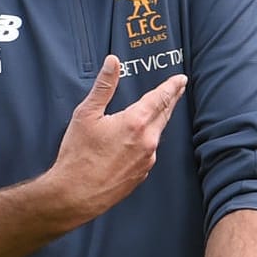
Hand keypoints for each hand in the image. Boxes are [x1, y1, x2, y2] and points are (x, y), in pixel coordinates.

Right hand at [45, 57, 187, 223]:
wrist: (75, 194)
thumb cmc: (78, 155)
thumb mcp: (86, 114)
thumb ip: (104, 86)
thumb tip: (113, 62)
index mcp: (136, 122)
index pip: (161, 98)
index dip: (172, 86)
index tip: (181, 79)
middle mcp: (148, 141)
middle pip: (165, 114)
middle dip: (171, 100)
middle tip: (178, 89)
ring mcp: (147, 160)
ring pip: (157, 134)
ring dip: (159, 121)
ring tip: (159, 111)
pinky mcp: (141, 174)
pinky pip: (148, 152)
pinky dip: (147, 141)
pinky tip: (137, 141)